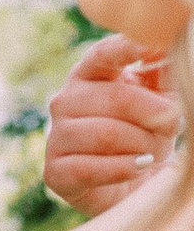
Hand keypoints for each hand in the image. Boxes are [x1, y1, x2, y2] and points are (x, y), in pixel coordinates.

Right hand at [44, 35, 179, 217]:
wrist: (131, 187)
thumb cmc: (145, 135)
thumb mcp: (162, 99)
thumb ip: (164, 71)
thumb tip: (166, 43)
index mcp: (90, 76)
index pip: (102, 56)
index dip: (124, 49)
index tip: (147, 45)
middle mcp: (65, 101)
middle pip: (116, 98)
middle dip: (155, 114)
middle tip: (174, 125)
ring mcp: (56, 137)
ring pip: (106, 134)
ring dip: (143, 145)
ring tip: (152, 152)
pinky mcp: (55, 172)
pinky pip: (92, 168)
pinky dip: (125, 169)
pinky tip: (138, 167)